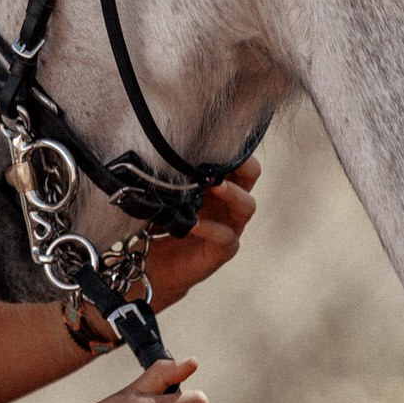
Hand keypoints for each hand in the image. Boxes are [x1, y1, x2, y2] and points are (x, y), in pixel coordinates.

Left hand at [140, 156, 259, 307]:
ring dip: (232, 193)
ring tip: (215, 186)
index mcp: (216, 183)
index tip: (213, 138)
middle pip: (251, 176)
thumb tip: (158, 150)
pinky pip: (225, 236)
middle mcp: (228, 202)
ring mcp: (229, 226)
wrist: (152, 264)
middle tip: (221, 160)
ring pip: (247, 206)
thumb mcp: (161, 193)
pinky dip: (210, 228)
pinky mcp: (223, 250)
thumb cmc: (158, 222)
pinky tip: (193, 223)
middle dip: (242, 165)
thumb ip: (167, 174)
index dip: (230, 148)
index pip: (234, 158)